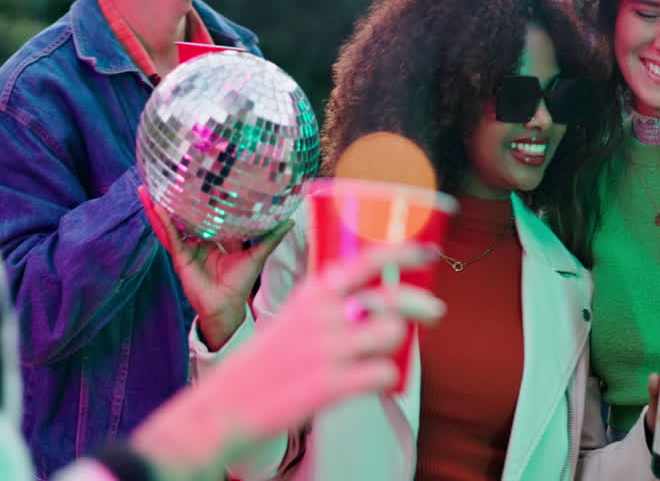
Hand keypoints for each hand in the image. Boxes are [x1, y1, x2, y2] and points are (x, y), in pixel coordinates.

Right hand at [131, 242, 444, 480]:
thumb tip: (377, 295)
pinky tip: (370, 380)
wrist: (224, 408)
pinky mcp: (330, 384)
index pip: (366, 261)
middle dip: (420, 302)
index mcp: (313, 293)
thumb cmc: (264, 363)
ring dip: (394, 344)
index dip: (402, 252)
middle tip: (435, 310)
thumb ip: (331, 302)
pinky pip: (383, 374)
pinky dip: (384, 378)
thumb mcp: (292, 316)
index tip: (427, 251)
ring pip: (391, 333)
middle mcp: (322, 314)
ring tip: (379, 354)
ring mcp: (327, 349)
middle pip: (390, 297)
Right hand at [139, 186, 292, 350]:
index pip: (204, 214)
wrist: (227, 306)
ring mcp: (186, 249)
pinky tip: (157, 208)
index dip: (198, 198)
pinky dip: (163, 223)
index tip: (196, 178)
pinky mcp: (180, 258)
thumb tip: (290, 220)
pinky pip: (170, 237)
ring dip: (156, 208)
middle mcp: (197, 241)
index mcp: (213, 238)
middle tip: (162, 177)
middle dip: (170, 199)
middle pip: (181, 216)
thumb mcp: (257, 254)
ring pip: (169, 224)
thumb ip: (270, 237)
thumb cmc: (239, 283)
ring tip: (145, 190)